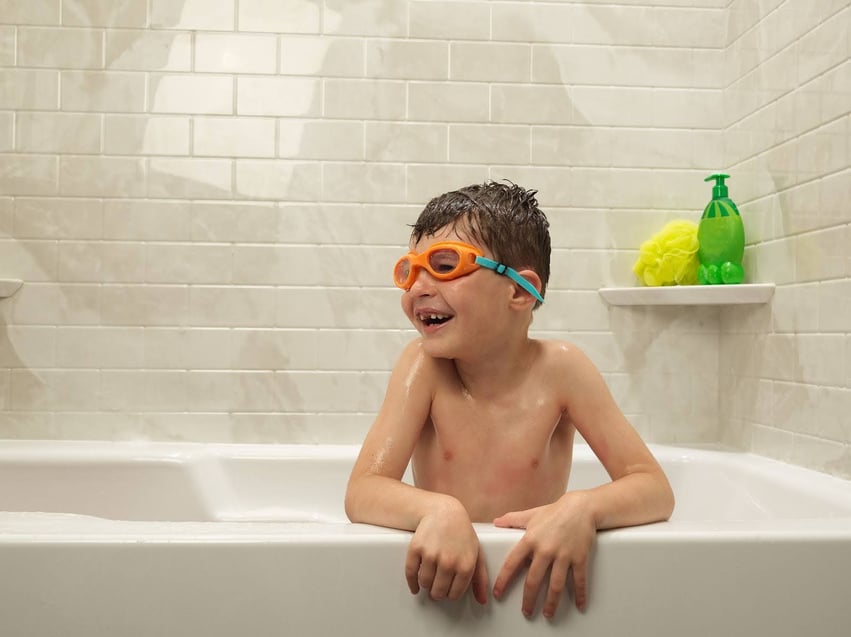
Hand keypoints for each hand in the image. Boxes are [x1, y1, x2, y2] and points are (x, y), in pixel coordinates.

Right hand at [405, 502, 488, 604]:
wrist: (444, 512)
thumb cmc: (462, 533)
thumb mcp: (477, 553)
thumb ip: (480, 578)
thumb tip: (482, 600)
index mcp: (465, 565)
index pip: (454, 594)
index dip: (450, 594)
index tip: (448, 591)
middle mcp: (448, 561)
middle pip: (438, 592)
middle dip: (437, 592)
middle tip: (437, 588)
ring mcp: (431, 554)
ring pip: (425, 583)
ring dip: (426, 585)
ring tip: (430, 579)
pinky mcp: (416, 548)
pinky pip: (410, 573)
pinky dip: (412, 583)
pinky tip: (415, 585)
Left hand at [492, 493, 595, 618]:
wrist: (582, 507)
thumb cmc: (555, 511)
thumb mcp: (531, 514)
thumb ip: (513, 519)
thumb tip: (496, 521)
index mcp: (530, 540)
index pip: (512, 563)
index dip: (503, 580)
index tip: (498, 594)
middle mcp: (545, 550)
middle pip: (534, 580)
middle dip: (529, 599)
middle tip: (526, 612)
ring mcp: (563, 555)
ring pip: (556, 585)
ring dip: (551, 603)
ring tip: (548, 614)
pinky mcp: (579, 557)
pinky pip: (579, 580)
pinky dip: (581, 594)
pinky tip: (580, 605)